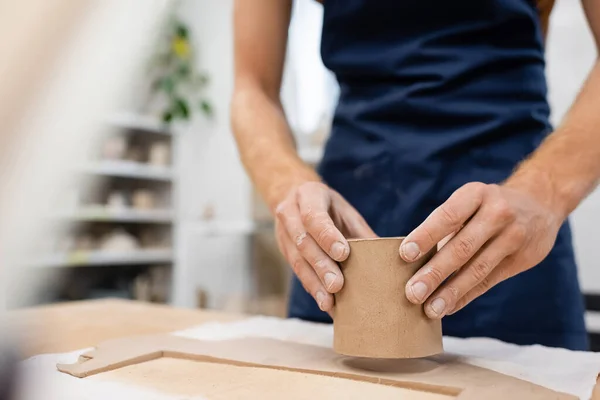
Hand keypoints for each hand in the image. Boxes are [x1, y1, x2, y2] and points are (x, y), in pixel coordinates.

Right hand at [275, 182, 376, 311]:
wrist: (295, 198)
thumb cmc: (328, 207)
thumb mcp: (345, 211)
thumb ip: (360, 232)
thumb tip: (387, 258)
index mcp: (308, 196)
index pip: (314, 216)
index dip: (327, 236)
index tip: (343, 254)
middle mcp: (289, 214)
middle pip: (304, 242)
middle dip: (321, 265)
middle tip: (337, 285)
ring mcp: (283, 233)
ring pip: (297, 260)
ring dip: (314, 283)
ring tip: (328, 302)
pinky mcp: (284, 252)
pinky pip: (297, 272)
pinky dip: (312, 288)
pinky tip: (325, 302)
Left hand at [399, 181, 564, 318]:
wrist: (538, 204)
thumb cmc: (485, 207)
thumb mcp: (469, 202)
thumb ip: (445, 227)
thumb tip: (412, 262)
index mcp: (476, 194)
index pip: (448, 216)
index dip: (426, 235)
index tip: (405, 254)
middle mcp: (497, 213)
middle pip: (462, 247)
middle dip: (435, 273)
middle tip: (412, 293)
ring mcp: (513, 236)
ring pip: (477, 269)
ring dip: (451, 292)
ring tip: (430, 309)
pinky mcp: (522, 258)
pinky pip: (489, 281)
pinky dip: (466, 296)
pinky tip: (449, 307)